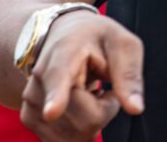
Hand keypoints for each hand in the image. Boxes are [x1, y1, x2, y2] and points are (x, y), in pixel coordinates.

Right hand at [20, 10, 144, 141]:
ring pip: (76, 137)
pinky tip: (77, 106)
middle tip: (102, 86)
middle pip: (85, 121)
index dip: (56, 99)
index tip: (52, 112)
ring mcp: (32, 102)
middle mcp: (41, 80)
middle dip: (106, 110)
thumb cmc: (97, 39)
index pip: (58, 79)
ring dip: (93, 121)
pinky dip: (79, 130)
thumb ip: (129, 75)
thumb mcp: (122, 44)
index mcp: (64, 54)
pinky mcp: (30, 119)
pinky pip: (66, 141)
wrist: (62, 36)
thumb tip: (136, 109)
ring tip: (88, 93)